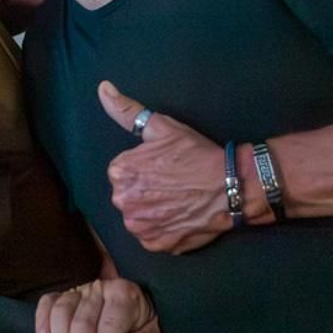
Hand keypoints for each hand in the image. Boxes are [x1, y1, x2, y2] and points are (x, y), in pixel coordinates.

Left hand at [98, 80, 241, 253]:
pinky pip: (151, 236)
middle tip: (172, 184)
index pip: (122, 172)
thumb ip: (126, 110)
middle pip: (128, 195)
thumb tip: (102, 88)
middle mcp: (123, 201)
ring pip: (138, 217)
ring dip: (152, 211)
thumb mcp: (161, 127)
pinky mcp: (155, 244)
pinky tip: (179, 217)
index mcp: (119, 172)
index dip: (143, 169)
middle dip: (145, 190)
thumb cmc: (196, 154)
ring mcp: (139, 226)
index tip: (163, 167)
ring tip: (177, 200)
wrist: (230, 185)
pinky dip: (162, 229)